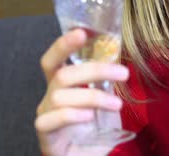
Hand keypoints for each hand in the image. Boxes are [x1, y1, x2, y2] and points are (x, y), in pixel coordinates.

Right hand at [35, 29, 129, 155]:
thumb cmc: (94, 129)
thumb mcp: (104, 100)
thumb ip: (105, 82)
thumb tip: (119, 59)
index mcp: (61, 86)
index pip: (54, 60)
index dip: (63, 45)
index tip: (82, 32)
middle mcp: (50, 98)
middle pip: (62, 75)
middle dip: (95, 70)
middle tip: (123, 73)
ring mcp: (45, 116)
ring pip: (60, 96)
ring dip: (93, 97)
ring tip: (116, 104)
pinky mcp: (46, 136)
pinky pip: (50, 120)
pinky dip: (71, 115)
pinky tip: (88, 117)